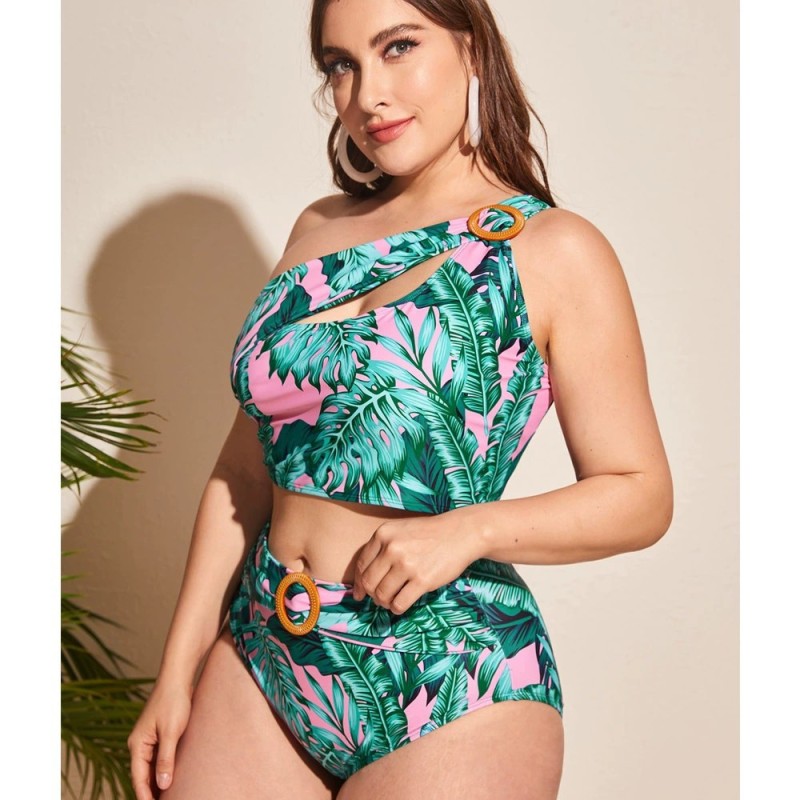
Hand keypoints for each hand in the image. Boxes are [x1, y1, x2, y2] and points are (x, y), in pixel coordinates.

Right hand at [127, 679, 192, 798]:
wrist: (178, 677)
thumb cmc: (174, 701)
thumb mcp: (171, 732)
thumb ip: (166, 759)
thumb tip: (162, 785)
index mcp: (137, 744)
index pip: (139, 778)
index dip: (146, 796)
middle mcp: (139, 744)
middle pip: (143, 776)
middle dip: (152, 792)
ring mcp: (148, 739)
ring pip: (151, 768)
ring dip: (158, 782)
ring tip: (170, 796)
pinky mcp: (159, 734)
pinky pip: (158, 758)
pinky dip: (163, 769)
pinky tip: (171, 778)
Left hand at [351, 513, 482, 612]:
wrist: (460, 533)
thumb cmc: (429, 533)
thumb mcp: (400, 530)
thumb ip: (381, 549)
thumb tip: (363, 580)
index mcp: (383, 534)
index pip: (361, 565)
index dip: (359, 583)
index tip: (360, 593)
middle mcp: (392, 548)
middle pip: (369, 582)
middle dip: (372, 595)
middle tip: (379, 598)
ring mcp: (407, 565)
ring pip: (382, 595)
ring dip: (384, 603)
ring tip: (391, 601)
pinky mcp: (422, 580)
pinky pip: (399, 603)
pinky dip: (397, 608)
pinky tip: (401, 605)